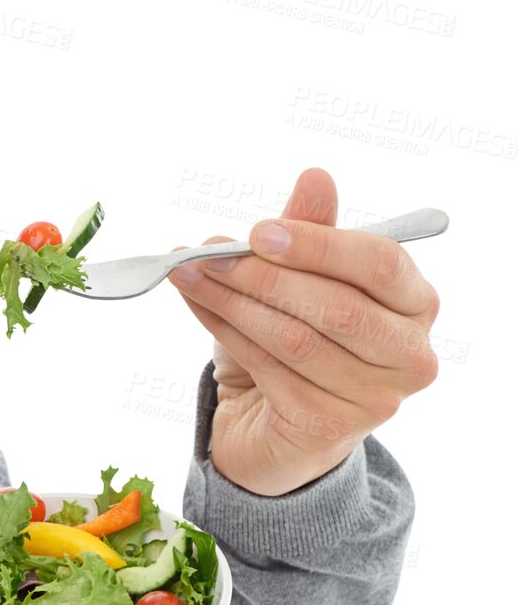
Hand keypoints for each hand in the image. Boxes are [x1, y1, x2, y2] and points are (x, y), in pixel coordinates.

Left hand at [167, 167, 439, 495]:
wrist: (272, 420)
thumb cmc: (295, 335)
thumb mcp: (298, 278)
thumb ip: (309, 232)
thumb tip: (316, 178)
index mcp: (416, 303)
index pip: (382, 264)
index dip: (318, 244)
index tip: (258, 231)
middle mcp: (410, 355)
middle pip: (337, 306)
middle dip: (262, 275)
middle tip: (206, 253)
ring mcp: (375, 398)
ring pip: (295, 337)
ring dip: (231, 300)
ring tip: (188, 273)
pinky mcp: (329, 427)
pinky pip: (268, 368)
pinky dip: (223, 330)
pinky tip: (198, 304)